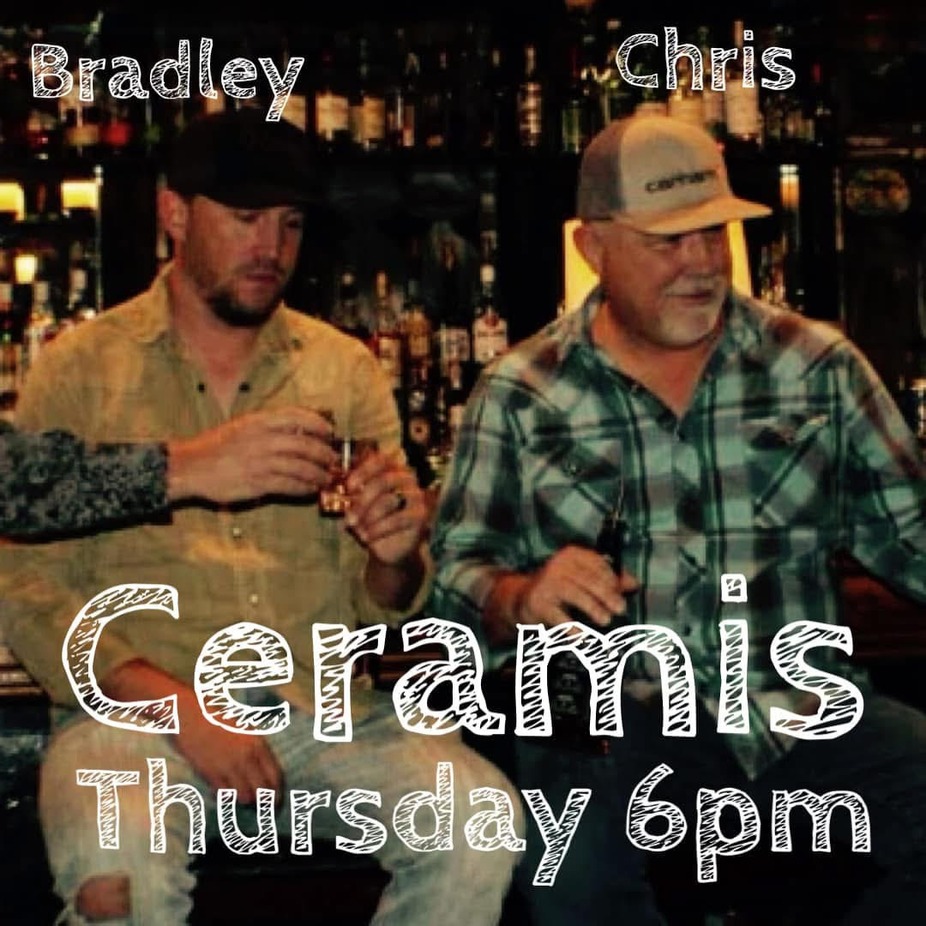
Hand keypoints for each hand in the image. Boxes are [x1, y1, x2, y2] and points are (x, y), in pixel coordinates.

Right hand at [167, 407, 336, 503]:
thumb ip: (268, 426)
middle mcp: (262, 439)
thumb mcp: (242, 426)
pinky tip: (310, 490)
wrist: (190, 467)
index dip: (318, 424)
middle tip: (333, 460)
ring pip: (302, 467)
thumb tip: (300, 431)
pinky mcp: (258, 483)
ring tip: (326, 478)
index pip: (298, 417)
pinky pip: (290, 485)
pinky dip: (304, 488)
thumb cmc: (217, 447)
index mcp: (259, 421)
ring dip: (319, 474)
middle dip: (324, 454)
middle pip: (305, 445)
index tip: (329, 432)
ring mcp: (261, 461)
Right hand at [173, 689, 282, 802]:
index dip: (278, 792)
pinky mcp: (211, 773)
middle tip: (264, 809)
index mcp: (258, 744)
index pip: (275, 775)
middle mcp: (246, 757)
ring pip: (244, 796)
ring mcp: (228, 766)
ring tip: (243, 797)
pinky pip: (224, 794)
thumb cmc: (219, 719)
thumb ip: (257, 749)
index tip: (277, 801)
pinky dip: (226, 796)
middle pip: (263, 790)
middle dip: (265, 802)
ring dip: (245, 799)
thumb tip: (266, 772)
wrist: (191, 716)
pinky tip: (225, 792)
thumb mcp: (245, 729)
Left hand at [343, 450, 427, 565]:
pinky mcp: (420, 515)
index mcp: (391, 469)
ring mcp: (415, 496)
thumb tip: (339, 488)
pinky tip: (367, 537)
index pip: (381, 460)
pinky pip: (397, 519)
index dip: (363, 471)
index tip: (349, 487)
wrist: (388, 547)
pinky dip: (378, 528)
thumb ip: (352, 494)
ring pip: (389, 501)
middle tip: (348, 518)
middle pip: (384, 481)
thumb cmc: (371, 520)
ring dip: (368, 516)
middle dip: (362, 500)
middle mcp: (406, 478)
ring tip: (356, 529)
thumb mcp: (358, 504)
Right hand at [516, 545, 637, 628]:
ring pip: (575, 594)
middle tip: (620, 609)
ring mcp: (547, 583)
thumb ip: (608, 580)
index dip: (613, 579)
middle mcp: (558, 565)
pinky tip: (582, 637)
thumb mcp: (582, 578)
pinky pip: (559, 616)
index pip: (598, 563)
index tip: (622, 594)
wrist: (524, 598)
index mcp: (572, 555)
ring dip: (593, 608)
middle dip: (607, 594)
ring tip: (605, 620)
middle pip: (588, 579)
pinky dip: (572, 628)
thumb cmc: (561, 588)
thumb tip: (634, 584)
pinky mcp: (538, 602)